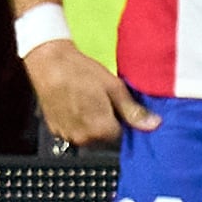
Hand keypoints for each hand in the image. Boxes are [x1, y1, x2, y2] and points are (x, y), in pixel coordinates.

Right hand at [25, 37, 155, 147]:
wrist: (48, 63)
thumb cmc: (80, 72)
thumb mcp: (114, 88)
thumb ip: (133, 111)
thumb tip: (153, 125)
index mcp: (100, 130)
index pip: (124, 137)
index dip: (127, 122)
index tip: (126, 110)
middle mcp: (82, 138)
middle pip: (107, 138)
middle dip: (112, 123)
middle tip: (108, 101)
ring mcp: (67, 135)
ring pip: (91, 136)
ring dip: (95, 124)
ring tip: (93, 101)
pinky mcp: (56, 129)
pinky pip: (76, 131)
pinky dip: (80, 122)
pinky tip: (79, 104)